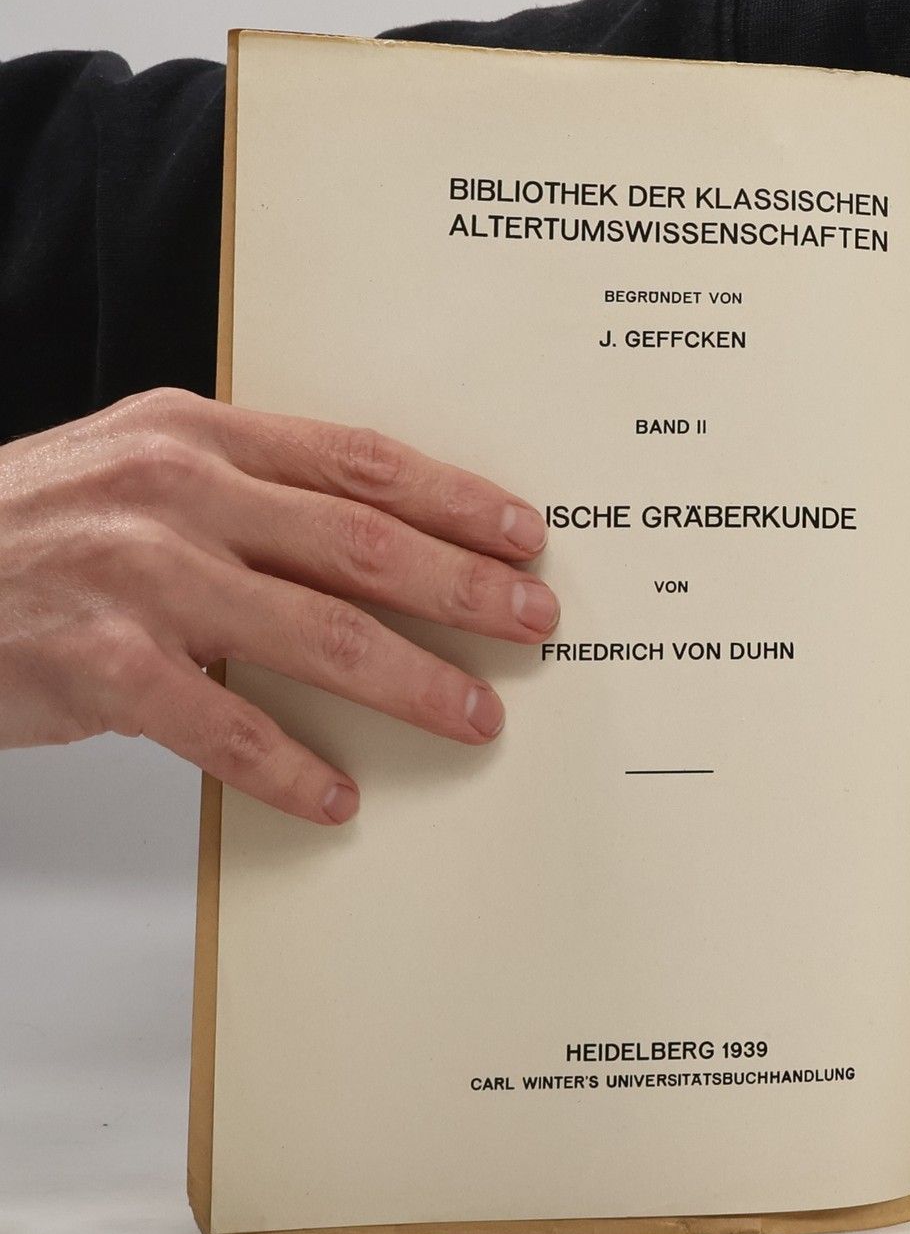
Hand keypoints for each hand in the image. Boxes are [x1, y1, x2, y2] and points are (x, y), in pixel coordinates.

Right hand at [0, 388, 557, 824]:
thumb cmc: (31, 527)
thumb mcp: (139, 470)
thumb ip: (249, 490)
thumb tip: (385, 542)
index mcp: (199, 437)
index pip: (360, 462)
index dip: (456, 500)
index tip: (527, 535)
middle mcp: (178, 495)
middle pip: (364, 545)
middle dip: (466, 590)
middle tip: (534, 624)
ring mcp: (139, 579)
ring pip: (319, 635)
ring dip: (413, 683)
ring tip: (475, 715)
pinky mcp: (100, 667)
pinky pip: (224, 729)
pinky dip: (290, 770)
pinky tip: (337, 796)